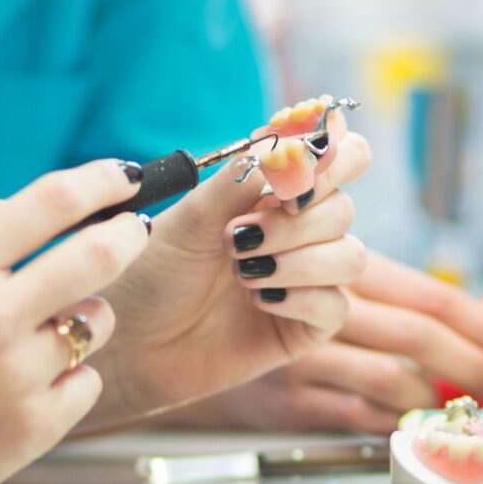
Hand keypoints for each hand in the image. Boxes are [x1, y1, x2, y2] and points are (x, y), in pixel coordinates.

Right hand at [0, 160, 150, 483]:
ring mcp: (15, 373)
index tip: (125, 175)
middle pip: (100, 253)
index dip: (102, 181)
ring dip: (85, 321)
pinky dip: (70, 380)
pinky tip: (28, 391)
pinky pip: (88, 379)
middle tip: (133, 232)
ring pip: (98, 320)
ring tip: (40, 340)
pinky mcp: (35, 425)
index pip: (53, 201)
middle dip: (127, 235)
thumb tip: (66, 203)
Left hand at [89, 109, 372, 424]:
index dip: (333, 157)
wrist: (131, 340)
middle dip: (295, 221)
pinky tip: (258, 301)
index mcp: (274, 191)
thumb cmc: (153, 271)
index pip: (340, 155)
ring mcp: (307, 278)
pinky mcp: (307, 326)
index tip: (292, 177)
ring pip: (351, 256)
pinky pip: (336, 305)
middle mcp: (298, 230)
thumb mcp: (191, 215)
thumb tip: (292, 142)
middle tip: (237, 237)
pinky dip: (298, 297)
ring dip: (296, 260)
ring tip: (240, 272)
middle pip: (344, 208)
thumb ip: (243, 177)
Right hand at [203, 255, 482, 434]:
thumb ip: (381, 287)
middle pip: (419, 332)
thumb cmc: (252, 306)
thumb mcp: (310, 278)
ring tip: (462, 409)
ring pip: (392, 376)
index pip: (428, 292)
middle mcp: (321, 302)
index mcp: (341, 268)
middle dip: (474, 360)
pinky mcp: (284, 398)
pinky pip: (356, 413)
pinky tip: (412, 427)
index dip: (482, 318)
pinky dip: (393, 422)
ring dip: (436, 399)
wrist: (168, 341)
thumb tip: (473, 309)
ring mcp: (302, 354)